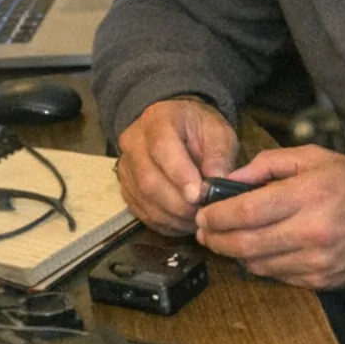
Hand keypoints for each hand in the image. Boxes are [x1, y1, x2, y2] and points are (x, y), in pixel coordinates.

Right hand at [115, 97, 237, 234]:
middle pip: (149, 180)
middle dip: (178, 203)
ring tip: (196, 220)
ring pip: (143, 199)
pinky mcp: (126, 187)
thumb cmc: (197, 128)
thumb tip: (218, 180)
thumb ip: (219, 153)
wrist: (171, 125)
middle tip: (202, 213)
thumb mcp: (217, 130)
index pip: (163, 149)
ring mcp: (126, 167)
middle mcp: (134, 143)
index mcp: (159, 121)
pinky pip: (140, 211)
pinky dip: (163, 222)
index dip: (180, 175)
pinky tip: (182, 222)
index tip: (198, 195)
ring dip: (172, 216)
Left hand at [194, 145, 344, 289]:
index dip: (217, 215)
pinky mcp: (320, 280)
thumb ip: (270, 164)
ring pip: (257, 265)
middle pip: (245, 243)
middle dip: (216, 239)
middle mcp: (311, 231)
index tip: (203, 212)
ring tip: (226, 239)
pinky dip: (261, 265)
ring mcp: (316, 260)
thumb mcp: (317, 158)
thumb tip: (232, 179)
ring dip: (235, 254)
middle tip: (204, 230)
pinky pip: (277, 277)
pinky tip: (258, 250)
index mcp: (309, 194)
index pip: (247, 211)